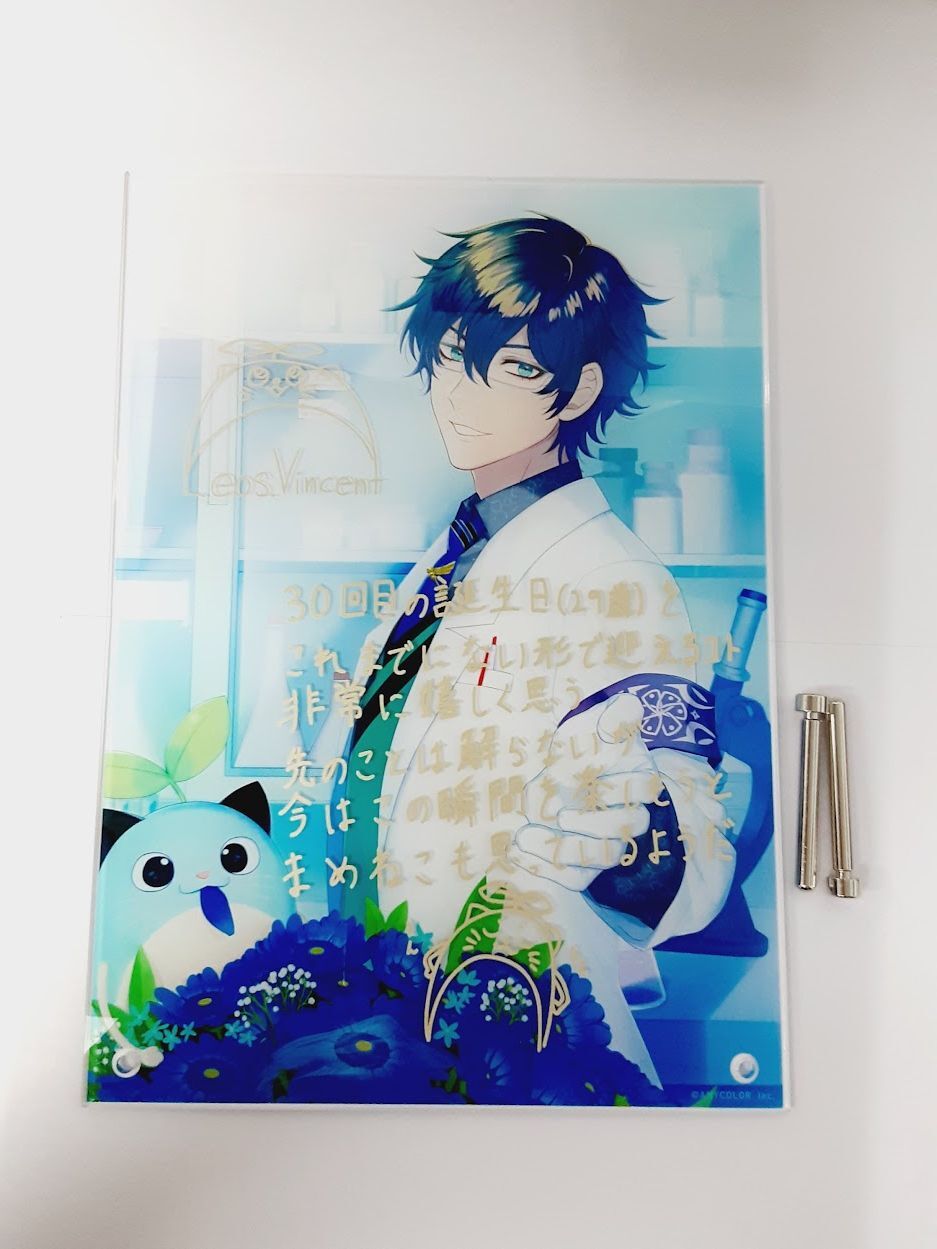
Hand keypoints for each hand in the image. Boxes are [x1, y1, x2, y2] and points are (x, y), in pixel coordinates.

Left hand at [507, 693, 662, 891]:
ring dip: (564, 849)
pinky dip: (545, 868)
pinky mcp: (585, 864)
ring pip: (602, 857)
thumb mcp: (594, 722)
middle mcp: (628, 813)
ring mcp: (608, 841)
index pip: (643, 787)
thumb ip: (614, 716)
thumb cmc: (584, 744)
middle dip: (594, 823)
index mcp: (636, 777)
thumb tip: (618, 718)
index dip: (618, 786)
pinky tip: (517, 850)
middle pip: (628, 828)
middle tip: (560, 814)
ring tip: (525, 835)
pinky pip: (574, 878)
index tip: (584, 776)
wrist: (565, 769)